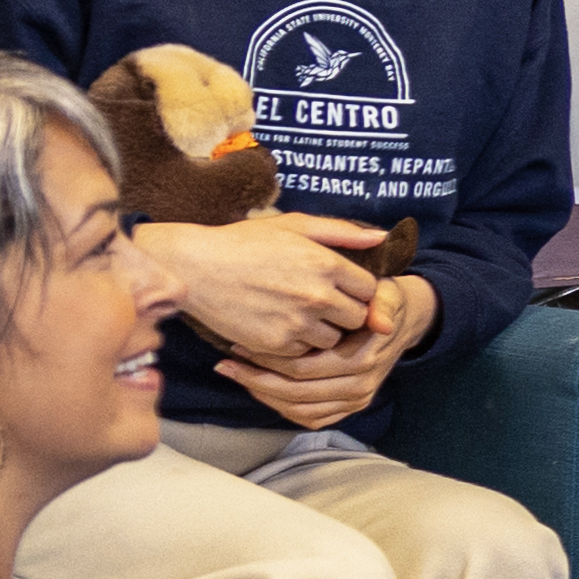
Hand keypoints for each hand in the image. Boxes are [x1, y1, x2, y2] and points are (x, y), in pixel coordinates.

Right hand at [141, 210, 388, 366]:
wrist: (196, 269)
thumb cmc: (245, 243)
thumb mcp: (294, 225)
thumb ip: (342, 232)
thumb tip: (382, 237)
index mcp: (327, 264)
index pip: (371, 289)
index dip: (358, 290)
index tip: (342, 287)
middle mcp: (318, 296)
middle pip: (357, 318)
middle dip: (345, 312)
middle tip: (322, 303)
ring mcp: (297, 323)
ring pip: (333, 339)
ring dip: (323, 331)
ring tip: (299, 314)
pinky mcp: (276, 344)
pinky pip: (304, 353)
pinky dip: (297, 344)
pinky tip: (280, 324)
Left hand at [223, 267, 436, 431]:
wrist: (401, 322)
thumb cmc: (382, 301)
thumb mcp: (387, 293)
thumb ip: (382, 304)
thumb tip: (380, 322)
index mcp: (364, 360)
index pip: (305, 369)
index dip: (269, 359)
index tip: (239, 342)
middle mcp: (360, 387)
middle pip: (296, 392)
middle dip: (256, 379)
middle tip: (226, 363)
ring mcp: (355, 401)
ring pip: (299, 409)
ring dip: (263, 395)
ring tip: (235, 374)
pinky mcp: (348, 408)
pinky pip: (309, 418)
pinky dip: (280, 407)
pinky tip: (258, 388)